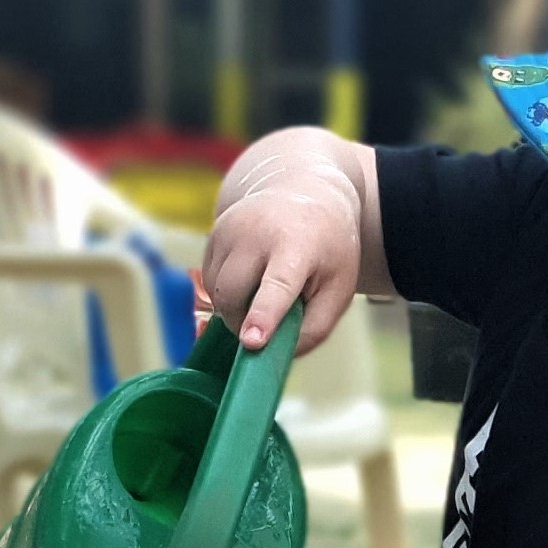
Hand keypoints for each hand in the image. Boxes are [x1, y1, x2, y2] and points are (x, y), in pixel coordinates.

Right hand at [198, 141, 363, 353]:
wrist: (307, 191)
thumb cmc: (328, 250)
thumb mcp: (339, 289)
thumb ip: (313, 328)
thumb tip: (274, 355)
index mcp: (297, 246)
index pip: (277, 286)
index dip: (263, 316)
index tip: (250, 341)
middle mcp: (257, 232)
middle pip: (233, 296)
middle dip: (242, 323)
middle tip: (266, 324)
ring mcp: (230, 229)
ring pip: (216, 292)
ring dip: (234, 308)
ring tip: (264, 290)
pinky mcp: (214, 232)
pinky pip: (209, 280)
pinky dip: (227, 292)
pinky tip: (251, 276)